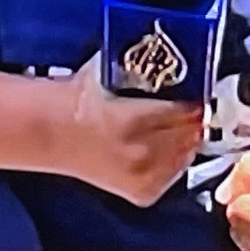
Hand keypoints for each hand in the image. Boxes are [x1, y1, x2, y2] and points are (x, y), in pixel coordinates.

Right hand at [63, 55, 202, 208]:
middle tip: (188, 108)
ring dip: (185, 140)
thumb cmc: (78, 101)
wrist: (53, 134)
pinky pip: (175, 173)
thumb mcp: (110, 72)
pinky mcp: (143, 194)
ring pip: (187, 154)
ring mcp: (143, 177)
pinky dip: (173, 160)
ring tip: (175, 126)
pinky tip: (160, 147)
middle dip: (192, 119)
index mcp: (132, 121)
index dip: (194, 99)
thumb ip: (144, 67)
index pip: (187, 111)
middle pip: (191, 134)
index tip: (195, 92)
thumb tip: (177, 57)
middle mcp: (141, 153)